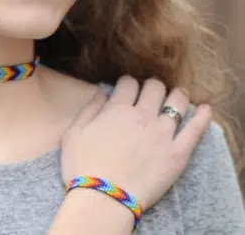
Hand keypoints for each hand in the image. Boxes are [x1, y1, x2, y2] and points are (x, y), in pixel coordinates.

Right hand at [60, 75, 211, 209]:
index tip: (126, 88)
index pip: (128, 83)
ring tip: (176, 96)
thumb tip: (101, 92)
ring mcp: (162, 133)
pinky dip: (203, 116)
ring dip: (176, 95)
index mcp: (117, 109)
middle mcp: (142, 116)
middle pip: (154, 87)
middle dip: (151, 86)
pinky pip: (195, 130)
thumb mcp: (74, 132)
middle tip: (150, 93)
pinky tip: (206, 109)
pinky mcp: (177, 153)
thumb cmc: (83, 166)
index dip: (127, 82)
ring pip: (177, 102)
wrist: (103, 199)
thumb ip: (89, 108)